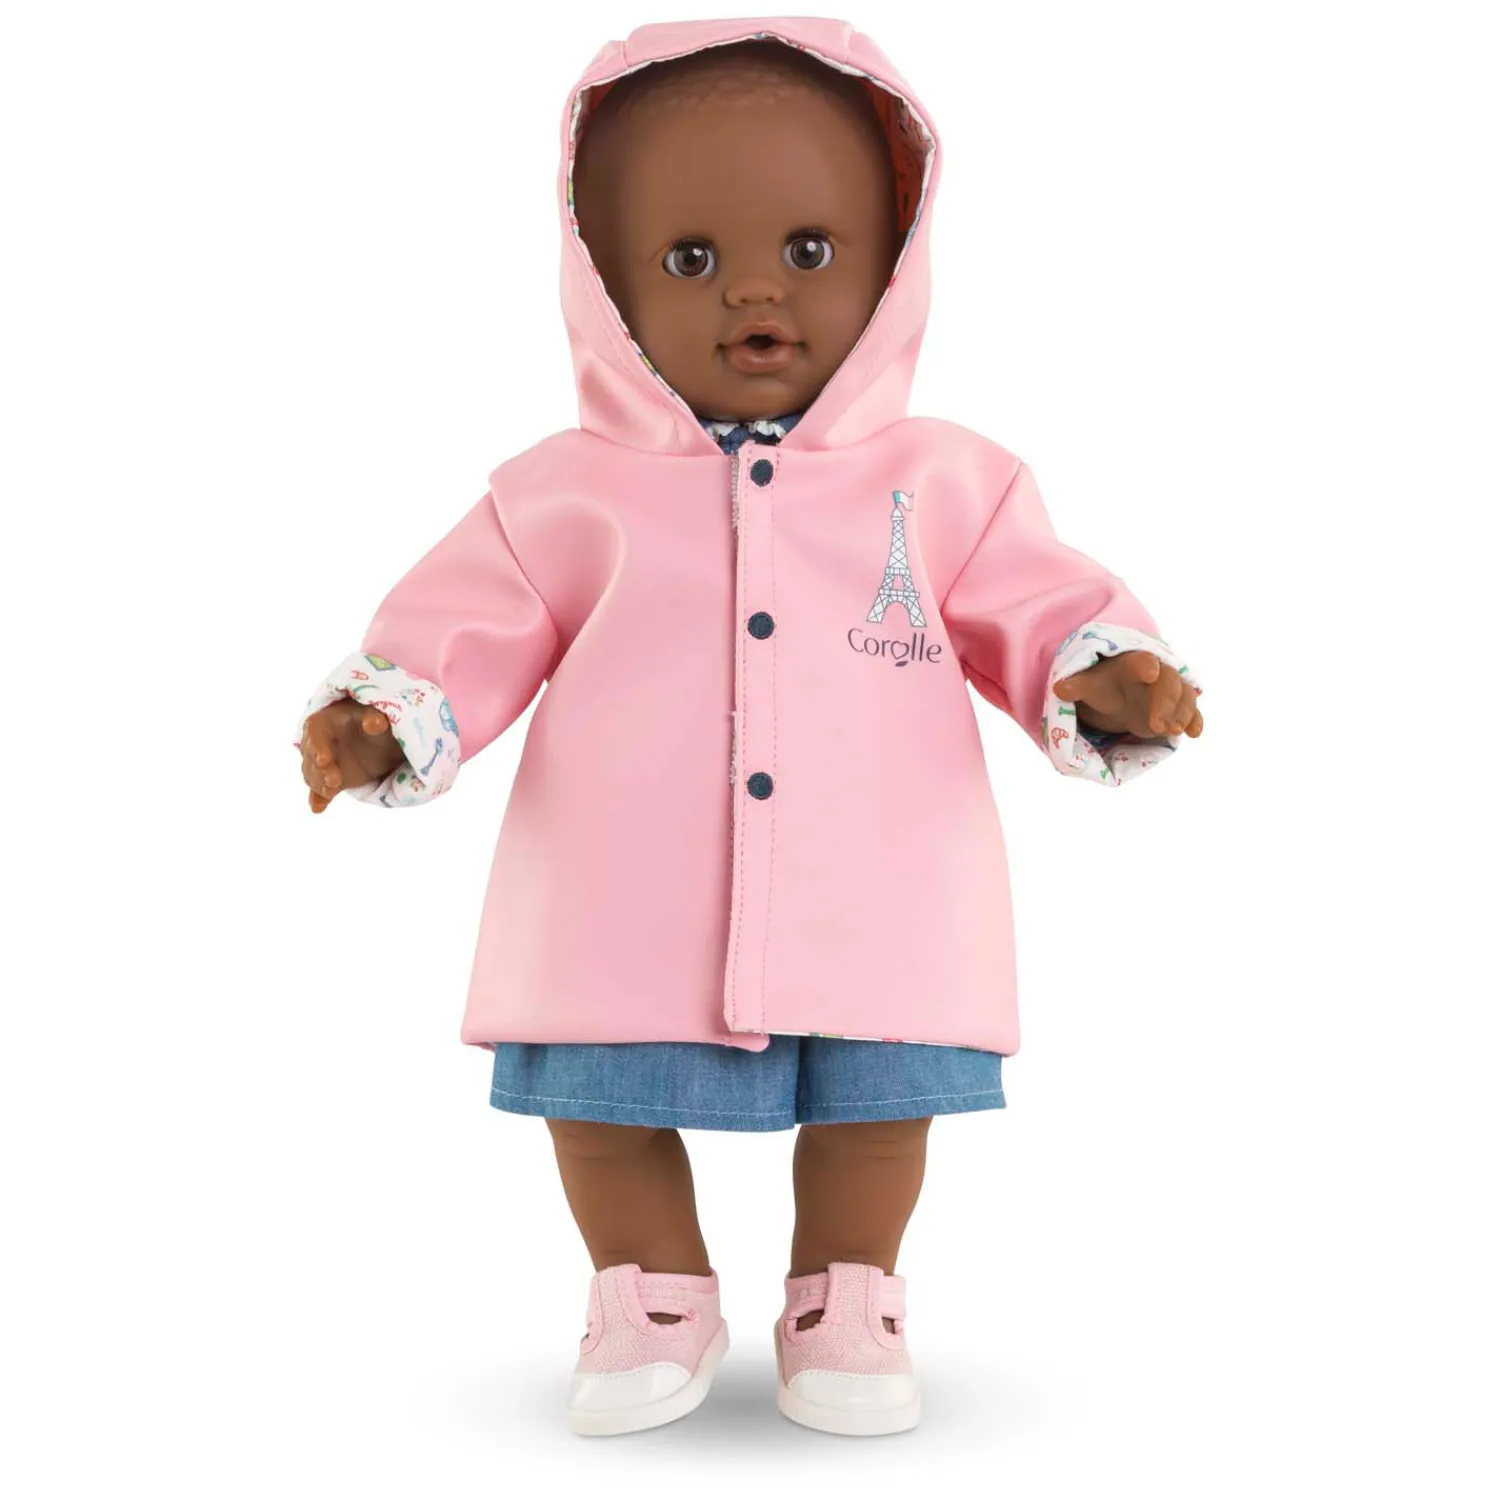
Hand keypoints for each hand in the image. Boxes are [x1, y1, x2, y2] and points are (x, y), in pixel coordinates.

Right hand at [299, 699, 404, 812]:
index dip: (318, 747)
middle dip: (321, 770)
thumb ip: (375, 721)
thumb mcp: (377, 719)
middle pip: (311, 757)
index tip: (325, 760)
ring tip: (330, 792)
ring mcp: (321, 763)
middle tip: (335, 781)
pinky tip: (318, 808)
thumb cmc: (374, 722)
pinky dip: (318, 799)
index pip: (315, 733)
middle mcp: (317, 742)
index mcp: (324, 723)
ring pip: (313, 775)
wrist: (378, 739)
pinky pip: (319, 790)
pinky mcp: (328, 779)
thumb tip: (375, 722)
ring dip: (319, 784)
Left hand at [1054, 650, 1203, 739]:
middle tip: (1157, 725)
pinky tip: (1193, 734)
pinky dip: (1195, 721)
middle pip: (1169, 682)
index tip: (1149, 672)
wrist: (1118, 691)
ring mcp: (1169, 692)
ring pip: (1185, 696)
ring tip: (1173, 730)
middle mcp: (1157, 674)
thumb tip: (1059, 688)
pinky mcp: (1176, 709)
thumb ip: (1077, 686)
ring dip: (1182, 713)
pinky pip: (1192, 711)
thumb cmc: (1103, 684)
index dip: (1145, 666)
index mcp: (1133, 664)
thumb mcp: (1089, 685)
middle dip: (1166, 702)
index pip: (1141, 661)